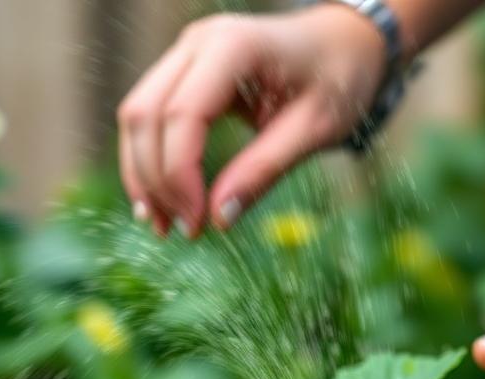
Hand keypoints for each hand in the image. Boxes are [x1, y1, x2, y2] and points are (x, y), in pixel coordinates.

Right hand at [116, 7, 385, 236]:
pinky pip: (149, 116)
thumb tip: (219, 218)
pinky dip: (149, 160)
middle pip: (146, 114)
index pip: (182, 114)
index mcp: (235, 46)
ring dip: (142, 174)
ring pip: (137, 115)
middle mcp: (199, 42)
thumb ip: (265, 170)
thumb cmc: (340, 79)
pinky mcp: (183, 72)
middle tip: (180, 231)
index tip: (197, 223)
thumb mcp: (315, 129)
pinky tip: (159, 200)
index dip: (179, 175)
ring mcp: (186, 53)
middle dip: (155, 180)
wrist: (346, 41)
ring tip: (162, 225)